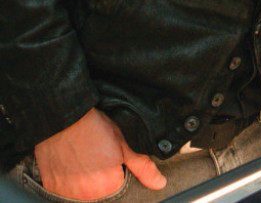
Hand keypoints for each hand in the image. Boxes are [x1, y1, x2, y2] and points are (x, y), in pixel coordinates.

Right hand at [34, 108, 165, 199]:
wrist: (63, 116)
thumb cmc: (95, 128)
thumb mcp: (126, 145)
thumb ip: (143, 168)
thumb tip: (160, 184)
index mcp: (107, 188)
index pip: (119, 184)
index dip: (117, 167)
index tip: (112, 153)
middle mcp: (84, 196)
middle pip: (99, 188)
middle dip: (100, 173)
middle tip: (96, 152)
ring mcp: (64, 191)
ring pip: (80, 187)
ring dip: (83, 175)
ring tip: (83, 153)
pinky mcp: (49, 184)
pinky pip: (63, 185)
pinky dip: (66, 175)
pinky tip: (70, 158)